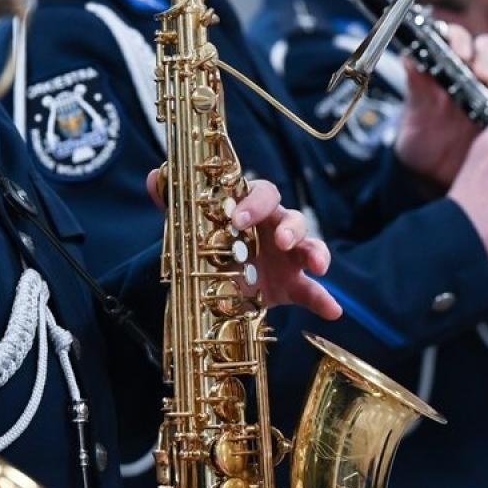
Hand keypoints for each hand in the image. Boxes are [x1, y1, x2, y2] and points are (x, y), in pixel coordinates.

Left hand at [145, 173, 338, 320]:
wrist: (218, 280)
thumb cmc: (214, 243)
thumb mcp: (194, 227)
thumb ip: (177, 204)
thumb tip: (154, 176)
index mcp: (252, 210)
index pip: (262, 194)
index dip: (255, 203)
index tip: (240, 218)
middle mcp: (274, 229)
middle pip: (293, 218)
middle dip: (291, 228)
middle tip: (282, 241)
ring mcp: (287, 258)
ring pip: (310, 247)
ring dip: (316, 253)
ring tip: (317, 266)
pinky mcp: (292, 286)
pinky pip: (311, 291)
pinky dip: (323, 300)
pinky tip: (333, 310)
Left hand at [396, 25, 487, 186]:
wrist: (430, 175)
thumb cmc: (419, 140)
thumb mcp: (414, 114)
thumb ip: (415, 86)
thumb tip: (409, 58)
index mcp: (446, 70)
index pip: (458, 38)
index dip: (460, 39)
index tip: (459, 53)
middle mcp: (469, 78)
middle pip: (487, 50)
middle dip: (486, 59)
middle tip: (480, 76)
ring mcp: (487, 97)